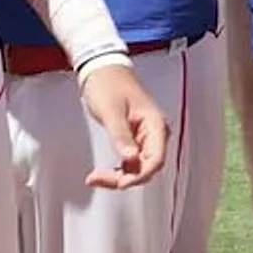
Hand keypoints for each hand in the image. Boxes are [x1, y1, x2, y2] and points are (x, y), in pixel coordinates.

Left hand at [78, 62, 169, 189]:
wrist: (101, 70)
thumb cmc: (108, 83)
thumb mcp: (111, 111)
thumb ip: (121, 135)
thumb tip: (131, 159)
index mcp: (155, 124)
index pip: (156, 159)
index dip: (139, 175)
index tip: (120, 182)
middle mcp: (154, 133)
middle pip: (147, 167)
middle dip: (125, 178)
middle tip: (99, 178)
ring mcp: (145, 137)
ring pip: (138, 168)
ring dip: (120, 176)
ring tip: (96, 177)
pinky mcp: (135, 140)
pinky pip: (131, 162)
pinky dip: (118, 170)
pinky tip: (104, 173)